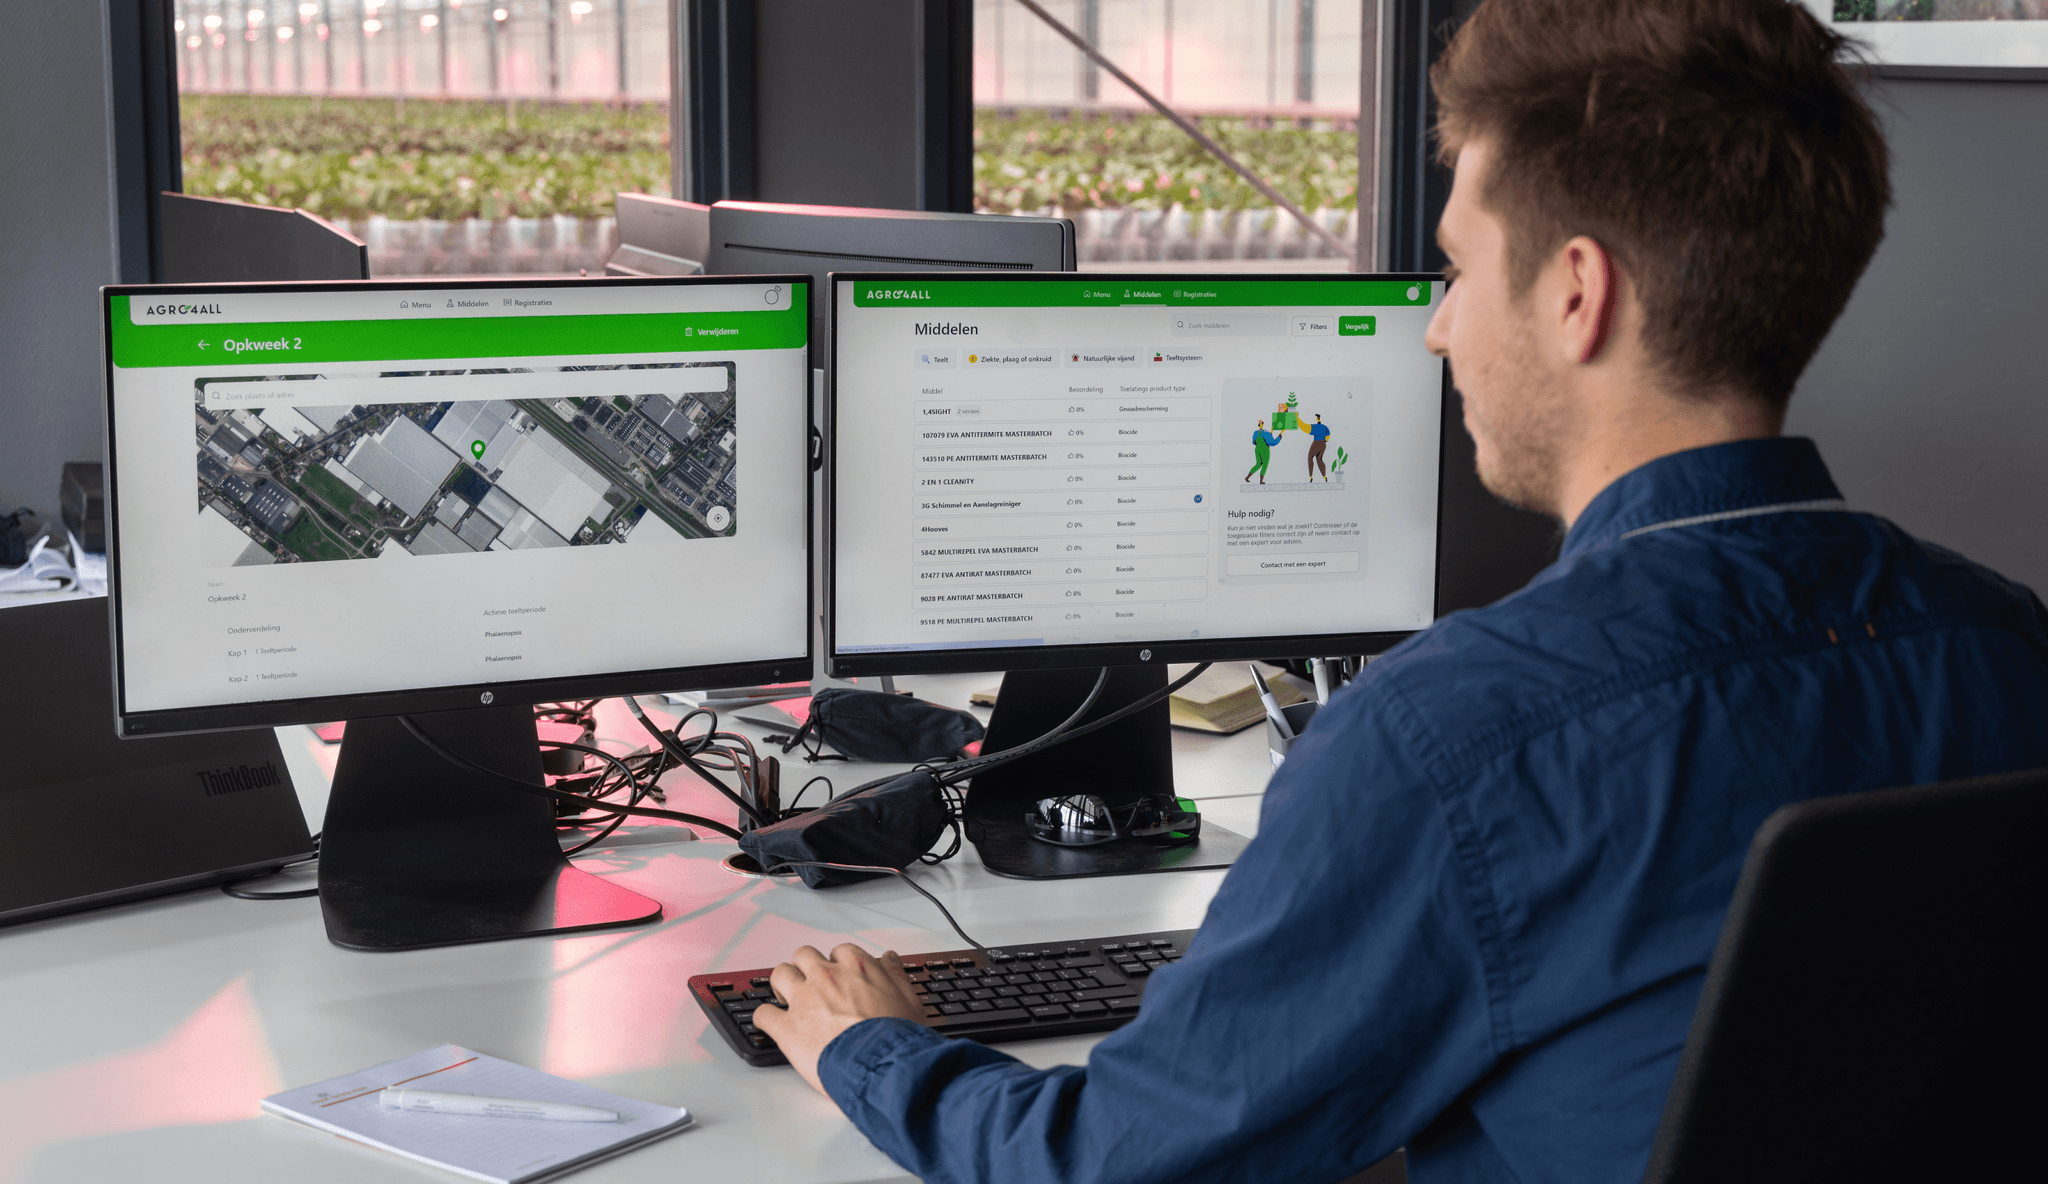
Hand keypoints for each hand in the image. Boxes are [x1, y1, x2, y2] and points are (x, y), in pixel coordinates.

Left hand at [751, 944, 925, 1091]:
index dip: (837, 965)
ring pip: (780, 974)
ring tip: (787, 1000)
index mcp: (857, 968)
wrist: (882, 1066)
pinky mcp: (787, 1027)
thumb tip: (890, 959)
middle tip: (810, 986)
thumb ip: (896, 976)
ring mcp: (804, 999)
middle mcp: (827, 977)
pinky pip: (762, 1014)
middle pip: (804, 955)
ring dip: (782, 985)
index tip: (839, 977)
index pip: (840, 952)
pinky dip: (764, 1019)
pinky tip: (771, 1025)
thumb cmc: (897, 1038)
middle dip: (805, 968)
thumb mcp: (910, 1001)